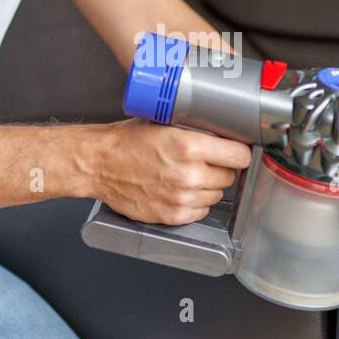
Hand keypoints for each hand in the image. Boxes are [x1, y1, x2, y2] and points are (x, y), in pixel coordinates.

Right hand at [96, 118, 252, 223]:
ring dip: (209, 187)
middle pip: (230, 177)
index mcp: (189, 146)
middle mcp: (188, 174)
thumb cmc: (127, 142)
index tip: (235, 152)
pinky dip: (196, 203)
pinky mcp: (173, 215)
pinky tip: (181, 190)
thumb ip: (196, 131)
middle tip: (206, 162)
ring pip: (217, 195)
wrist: (99, 164)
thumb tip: (223, 135)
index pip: (239, 156)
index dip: (238, 153)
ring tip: (189, 176)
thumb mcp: (165, 123)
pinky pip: (201, 212)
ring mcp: (181, 198)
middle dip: (221, 169)